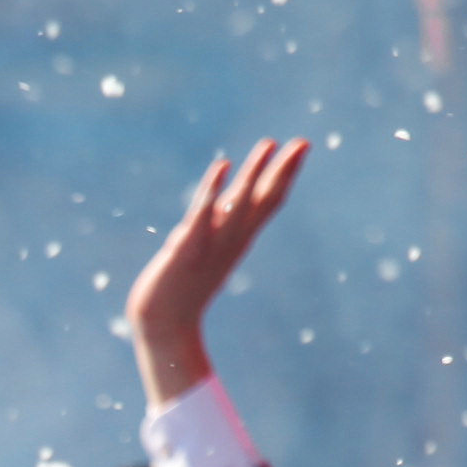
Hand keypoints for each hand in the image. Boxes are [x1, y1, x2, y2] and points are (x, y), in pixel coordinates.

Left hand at [127, 138, 308, 407]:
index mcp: (239, 240)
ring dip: (253, 173)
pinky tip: (222, 165)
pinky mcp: (188, 250)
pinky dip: (212, 190)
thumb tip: (222, 204)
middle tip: (302, 141)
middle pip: (262, 200)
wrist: (163, 325)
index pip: (269, 202)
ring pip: (238, 204)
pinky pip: (203, 216)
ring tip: (268, 144)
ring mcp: (212, 245)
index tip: (301, 146)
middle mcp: (231, 241)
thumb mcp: (207, 252)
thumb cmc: (183, 290)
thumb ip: (217, 228)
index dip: (286, 175)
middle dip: (283, 170)